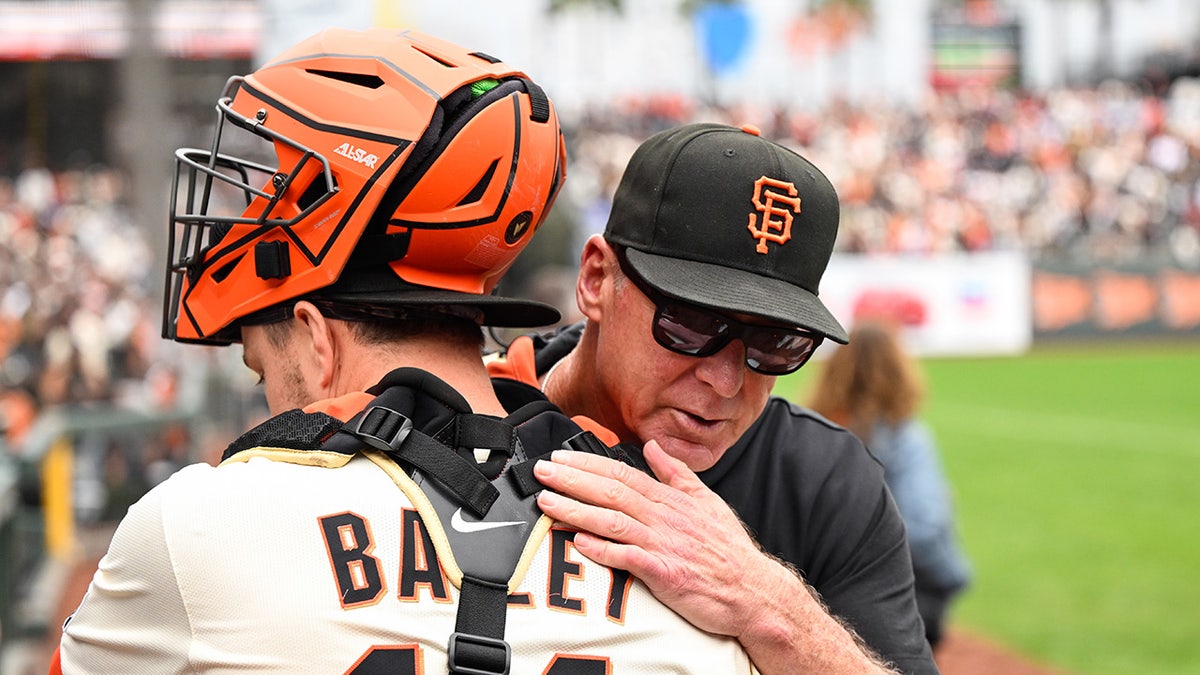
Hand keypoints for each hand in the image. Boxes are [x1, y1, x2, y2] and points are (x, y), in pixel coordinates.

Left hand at [533, 440, 775, 636]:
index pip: (622, 473)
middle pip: (611, 492)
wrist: (752, 590)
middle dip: (572, 480)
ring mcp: (664, 545)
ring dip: (576, 511)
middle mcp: (664, 518)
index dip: (587, 464)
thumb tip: (654, 448)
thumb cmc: (728, 549)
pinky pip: (628, 559)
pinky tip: (578, 543)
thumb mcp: (707, 500)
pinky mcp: (665, 574)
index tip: (560, 458)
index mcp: (671, 499)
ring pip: (612, 522)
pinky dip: (602, 550)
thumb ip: (677, 473)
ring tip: (547, 503)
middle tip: (542, 472)